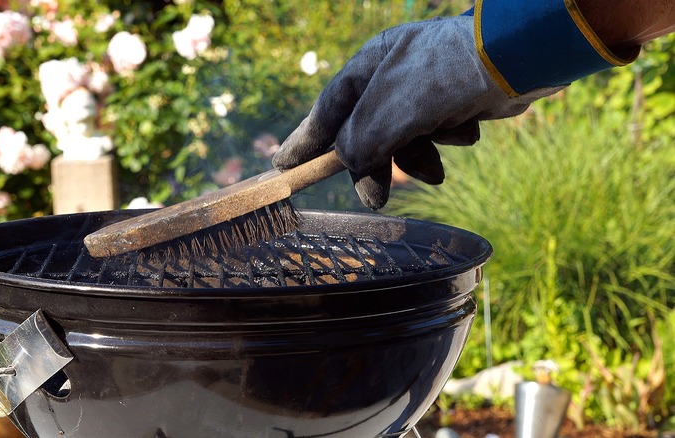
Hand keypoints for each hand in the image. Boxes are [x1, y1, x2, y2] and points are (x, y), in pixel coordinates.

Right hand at [273, 15, 559, 208]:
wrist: (513, 59)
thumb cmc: (440, 79)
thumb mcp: (386, 116)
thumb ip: (358, 145)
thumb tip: (351, 166)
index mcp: (368, 66)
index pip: (327, 110)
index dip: (305, 141)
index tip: (284, 166)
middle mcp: (392, 75)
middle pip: (366, 132)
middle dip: (376, 164)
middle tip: (377, 198)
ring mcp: (423, 87)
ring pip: (403, 138)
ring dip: (418, 157)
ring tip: (436, 170)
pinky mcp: (452, 99)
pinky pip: (435, 132)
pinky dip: (446, 138)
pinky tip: (465, 130)